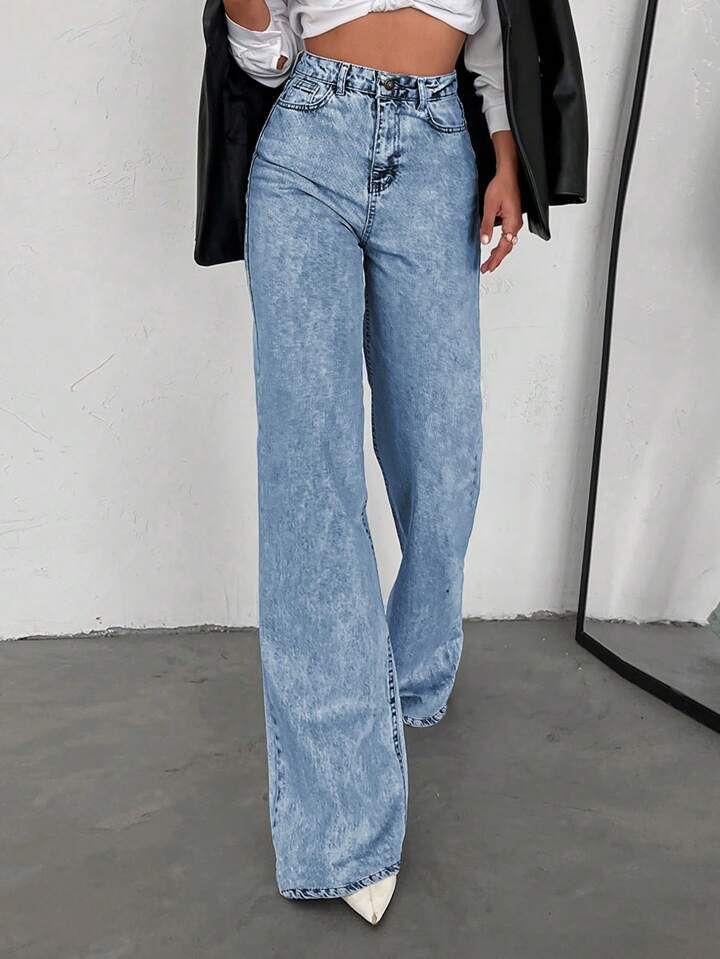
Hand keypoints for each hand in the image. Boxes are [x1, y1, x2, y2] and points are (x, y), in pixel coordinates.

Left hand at [480, 132, 522, 273]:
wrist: (508, 174)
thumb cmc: (501, 186)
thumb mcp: (490, 207)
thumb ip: (487, 225)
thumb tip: (484, 241)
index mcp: (512, 223)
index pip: (503, 247)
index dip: (495, 259)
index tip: (487, 267)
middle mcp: (516, 224)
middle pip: (507, 248)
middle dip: (497, 259)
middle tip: (486, 268)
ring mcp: (515, 222)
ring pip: (508, 243)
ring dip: (499, 253)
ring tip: (489, 261)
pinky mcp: (512, 218)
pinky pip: (508, 236)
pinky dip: (501, 245)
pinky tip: (495, 247)